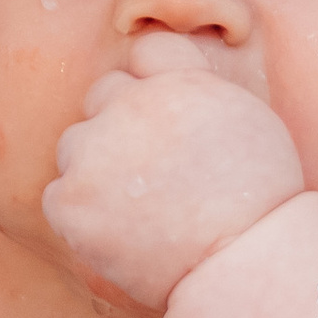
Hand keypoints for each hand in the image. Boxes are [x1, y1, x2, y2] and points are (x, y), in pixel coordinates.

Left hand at [43, 40, 304, 311]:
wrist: (244, 264)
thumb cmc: (259, 204)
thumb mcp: (247, 119)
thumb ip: (199, 88)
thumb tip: (160, 76)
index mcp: (178, 80)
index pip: (144, 53)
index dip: (153, 86)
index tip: (169, 125)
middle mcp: (131, 104)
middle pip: (102, 97)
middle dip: (121, 128)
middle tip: (154, 179)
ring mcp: (95, 151)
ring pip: (75, 146)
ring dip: (96, 170)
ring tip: (139, 211)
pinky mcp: (71, 200)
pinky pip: (59, 196)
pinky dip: (81, 216)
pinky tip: (121, 234)